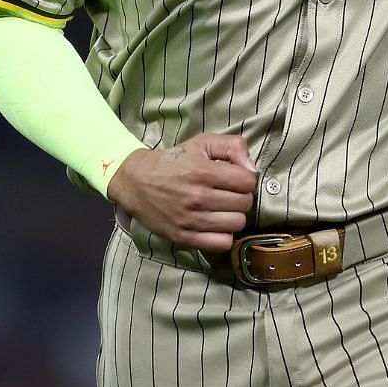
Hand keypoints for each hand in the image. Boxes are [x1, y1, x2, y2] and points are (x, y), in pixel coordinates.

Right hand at [105, 132, 257, 253]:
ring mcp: (190, 219)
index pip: (248, 182)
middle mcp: (197, 197)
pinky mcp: (184, 236)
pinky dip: (223, 235)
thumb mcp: (201, 143)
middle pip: (244, 204)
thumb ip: (232, 146)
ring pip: (236, 224)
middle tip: (227, 193)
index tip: (234, 179)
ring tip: (221, 208)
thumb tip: (252, 169)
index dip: (245, 179)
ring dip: (233, 215)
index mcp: (203, 172)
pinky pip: (221, 243)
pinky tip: (216, 224)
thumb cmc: (172, 162)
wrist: (135, 182)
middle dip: (240, 196)